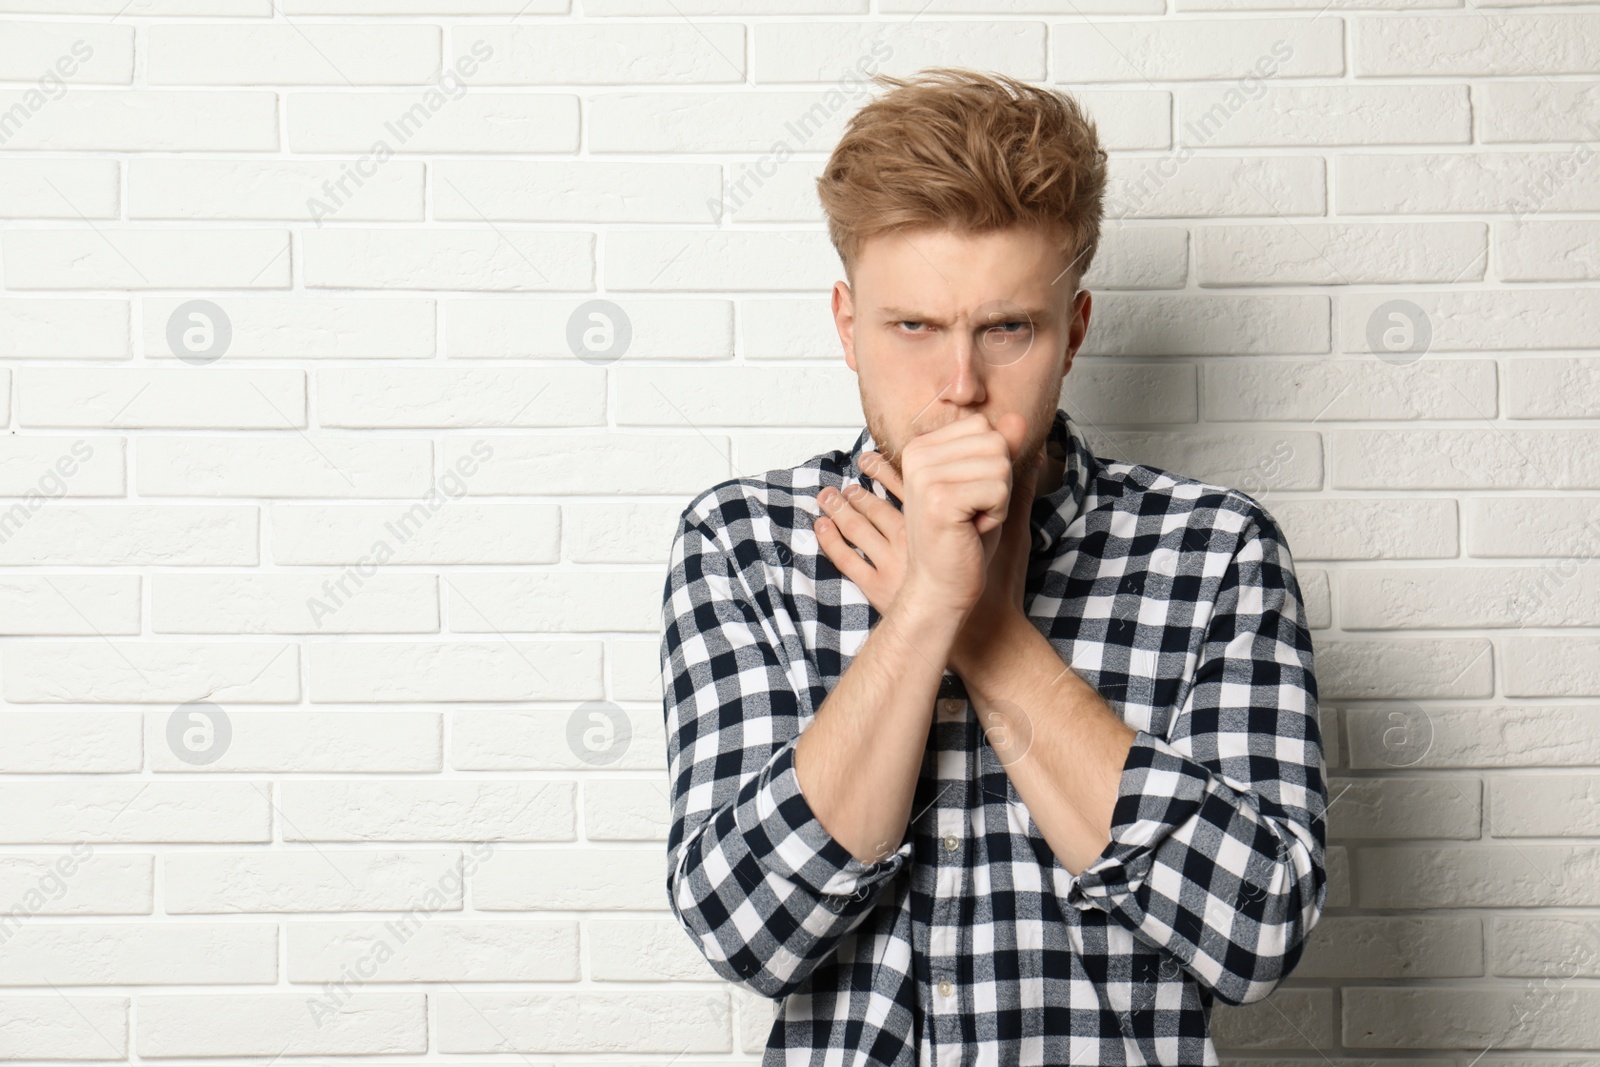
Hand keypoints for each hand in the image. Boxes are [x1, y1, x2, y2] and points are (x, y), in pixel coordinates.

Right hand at [815, 412, 1041, 647]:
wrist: (942, 587)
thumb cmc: (963, 542)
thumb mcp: (986, 486)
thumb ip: (999, 450)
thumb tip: (1018, 417)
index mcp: (922, 447)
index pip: (985, 427)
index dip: (992, 465)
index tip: (969, 496)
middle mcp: (917, 455)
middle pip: (995, 442)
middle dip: (998, 482)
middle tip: (972, 512)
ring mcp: (925, 475)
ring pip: (1000, 465)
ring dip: (999, 500)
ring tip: (971, 522)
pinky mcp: (939, 499)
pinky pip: (998, 489)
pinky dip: (997, 515)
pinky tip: (972, 531)